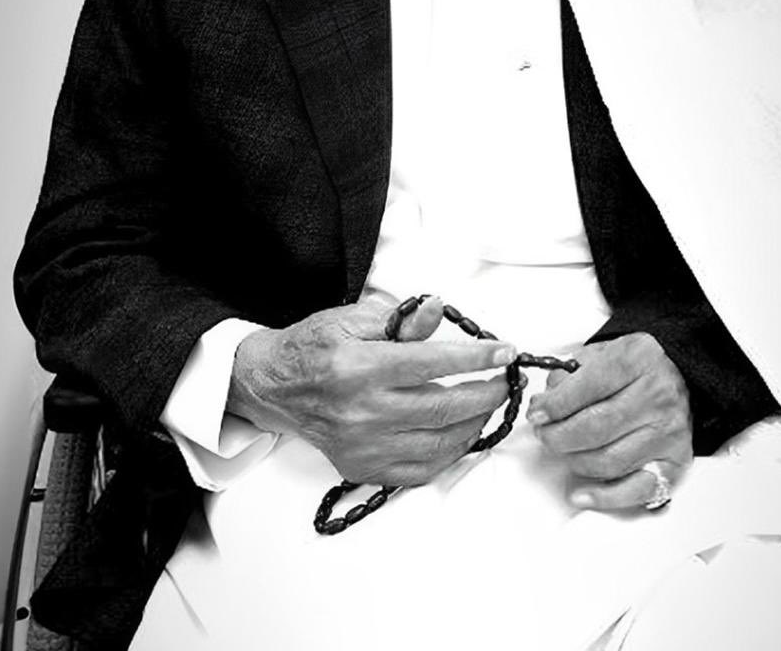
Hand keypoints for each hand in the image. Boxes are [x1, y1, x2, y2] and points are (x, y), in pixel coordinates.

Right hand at [227, 293, 515, 486]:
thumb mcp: (353, 318)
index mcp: (361, 366)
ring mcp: (364, 444)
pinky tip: (462, 434)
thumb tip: (437, 309)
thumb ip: (400, 320)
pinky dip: (449, 454)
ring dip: (474, 424)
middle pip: (444, 407)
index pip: (434, 362)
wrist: (275, 387)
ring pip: (438, 442)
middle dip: (485, 393)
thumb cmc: (313, 348)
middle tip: (505, 380)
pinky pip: (419, 470)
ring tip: (488, 404)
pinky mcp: (362, 466)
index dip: (476, 358)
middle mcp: (363, 410)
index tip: (504, 353)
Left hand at [525, 332, 691, 510]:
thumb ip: (572, 373)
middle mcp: (657, 396)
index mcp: (637, 360)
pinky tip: (582, 493)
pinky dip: (604, 497)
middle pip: (595, 427)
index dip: (555, 405)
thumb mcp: (605, 351)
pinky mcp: (674, 464)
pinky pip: (635, 490)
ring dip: (574, 460)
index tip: (537, 413)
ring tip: (564, 450)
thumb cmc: (639, 367)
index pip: (588, 387)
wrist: (681, 376)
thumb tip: (547, 402)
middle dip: (558, 436)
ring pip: (608, 460)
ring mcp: (667, 432)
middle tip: (545, 434)